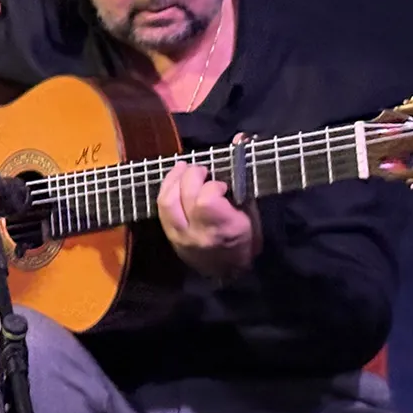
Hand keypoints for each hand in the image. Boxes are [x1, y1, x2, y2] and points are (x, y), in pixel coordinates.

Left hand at [156, 151, 260, 279]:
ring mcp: (180, 236)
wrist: (230, 274)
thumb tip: (240, 138)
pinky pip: (160, 209)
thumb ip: (242, 177)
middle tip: (203, 171)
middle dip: (192, 175)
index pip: (206, 200)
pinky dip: (166, 190)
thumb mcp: (252, 211)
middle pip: (183, 195)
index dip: (212, 185)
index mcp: (224, 228)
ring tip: (186, 169)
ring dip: (174, 179)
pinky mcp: (169, 237)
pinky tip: (175, 181)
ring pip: (166, 201)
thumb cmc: (246, 240)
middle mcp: (198, 233)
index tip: (222, 184)